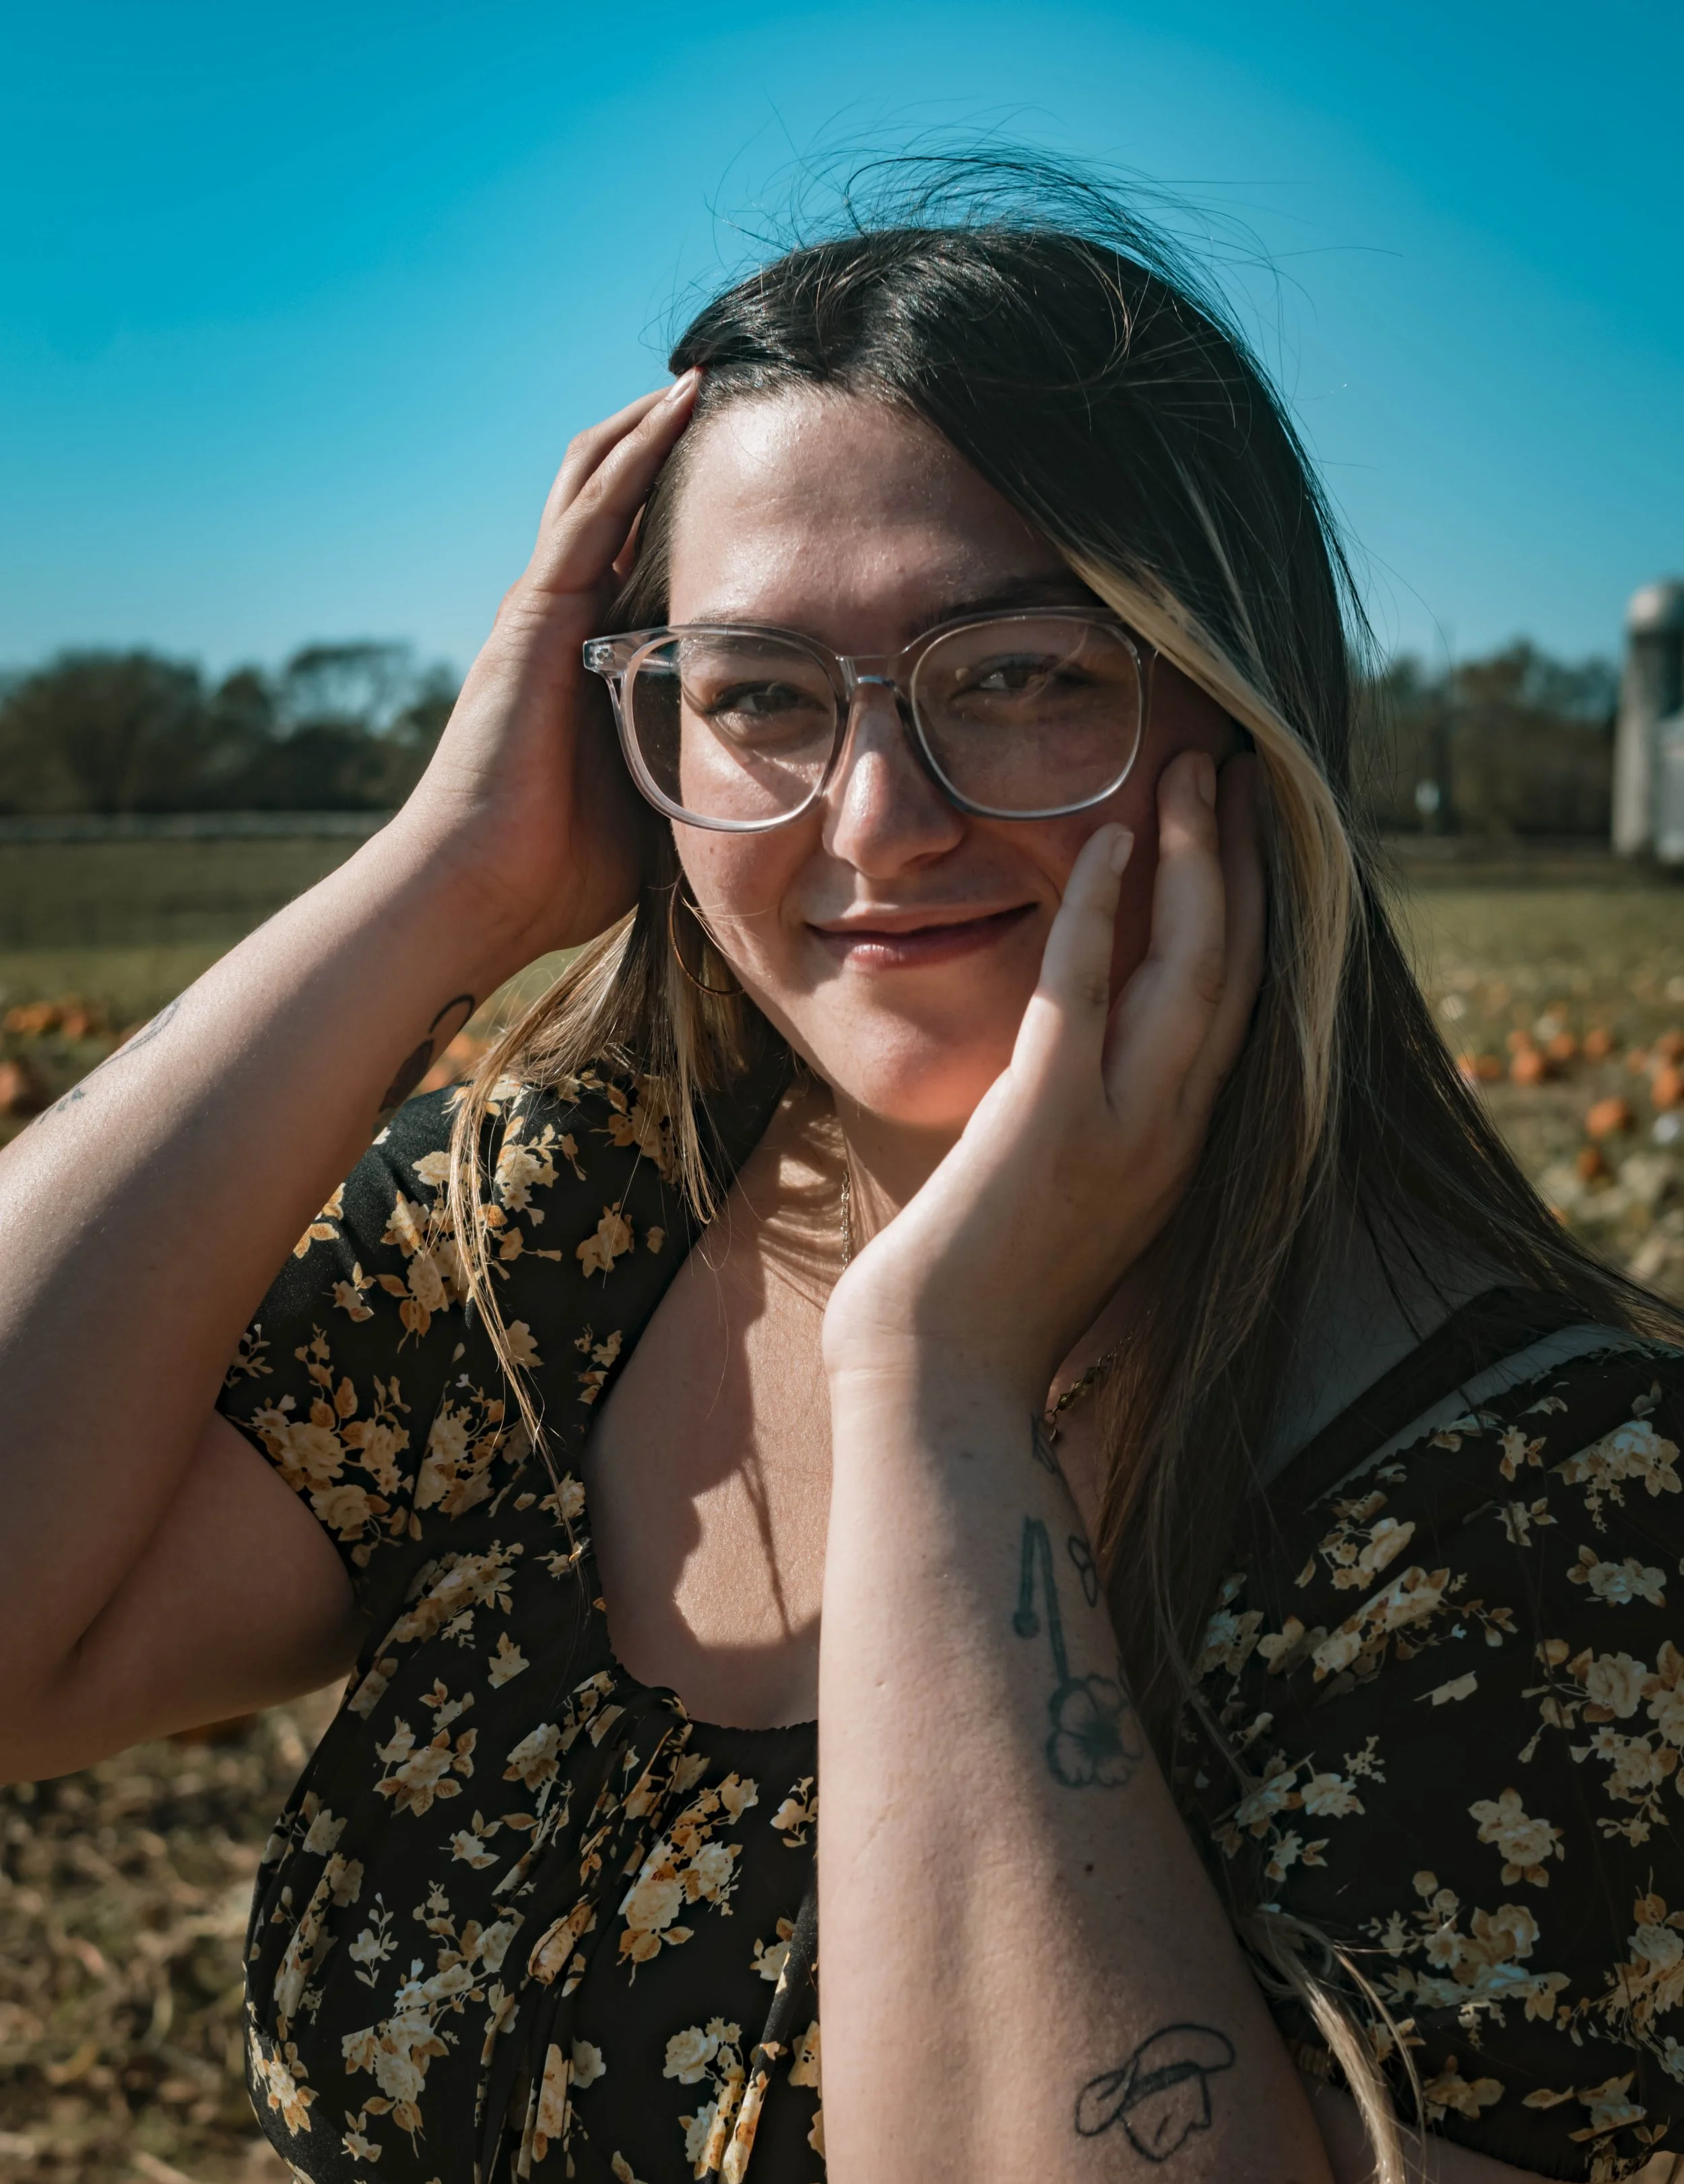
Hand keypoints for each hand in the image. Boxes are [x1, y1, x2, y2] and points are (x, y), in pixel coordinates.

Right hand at [394, 374, 699, 964]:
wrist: (477, 895)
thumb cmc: (554, 874)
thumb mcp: (653, 807)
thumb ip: (692, 773)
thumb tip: (773, 788)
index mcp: (588, 663)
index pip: (639, 560)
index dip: (684, 510)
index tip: (752, 477)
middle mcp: (561, 621)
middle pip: (615, 502)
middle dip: (668, 447)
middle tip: (735, 397)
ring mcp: (543, 610)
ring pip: (600, 482)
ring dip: (652, 423)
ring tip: (711, 371)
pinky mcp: (535, 613)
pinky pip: (592, 509)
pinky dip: (635, 451)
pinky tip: (679, 404)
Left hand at [822, 749, 1264, 1401]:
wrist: (938, 1386)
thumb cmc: (978, 1304)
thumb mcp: (1058, 1201)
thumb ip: (1083, 1128)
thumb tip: (1074, 1063)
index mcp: (1176, 1154)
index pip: (1240, 1010)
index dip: (1256, 912)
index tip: (1250, 833)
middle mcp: (1171, 1139)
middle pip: (1238, 970)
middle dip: (1245, 860)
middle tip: (1237, 766)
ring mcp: (1118, 1133)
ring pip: (1188, 968)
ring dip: (1195, 859)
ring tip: (1192, 770)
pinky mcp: (1048, 1127)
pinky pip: (1084, 993)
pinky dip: (1099, 912)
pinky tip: (1104, 841)